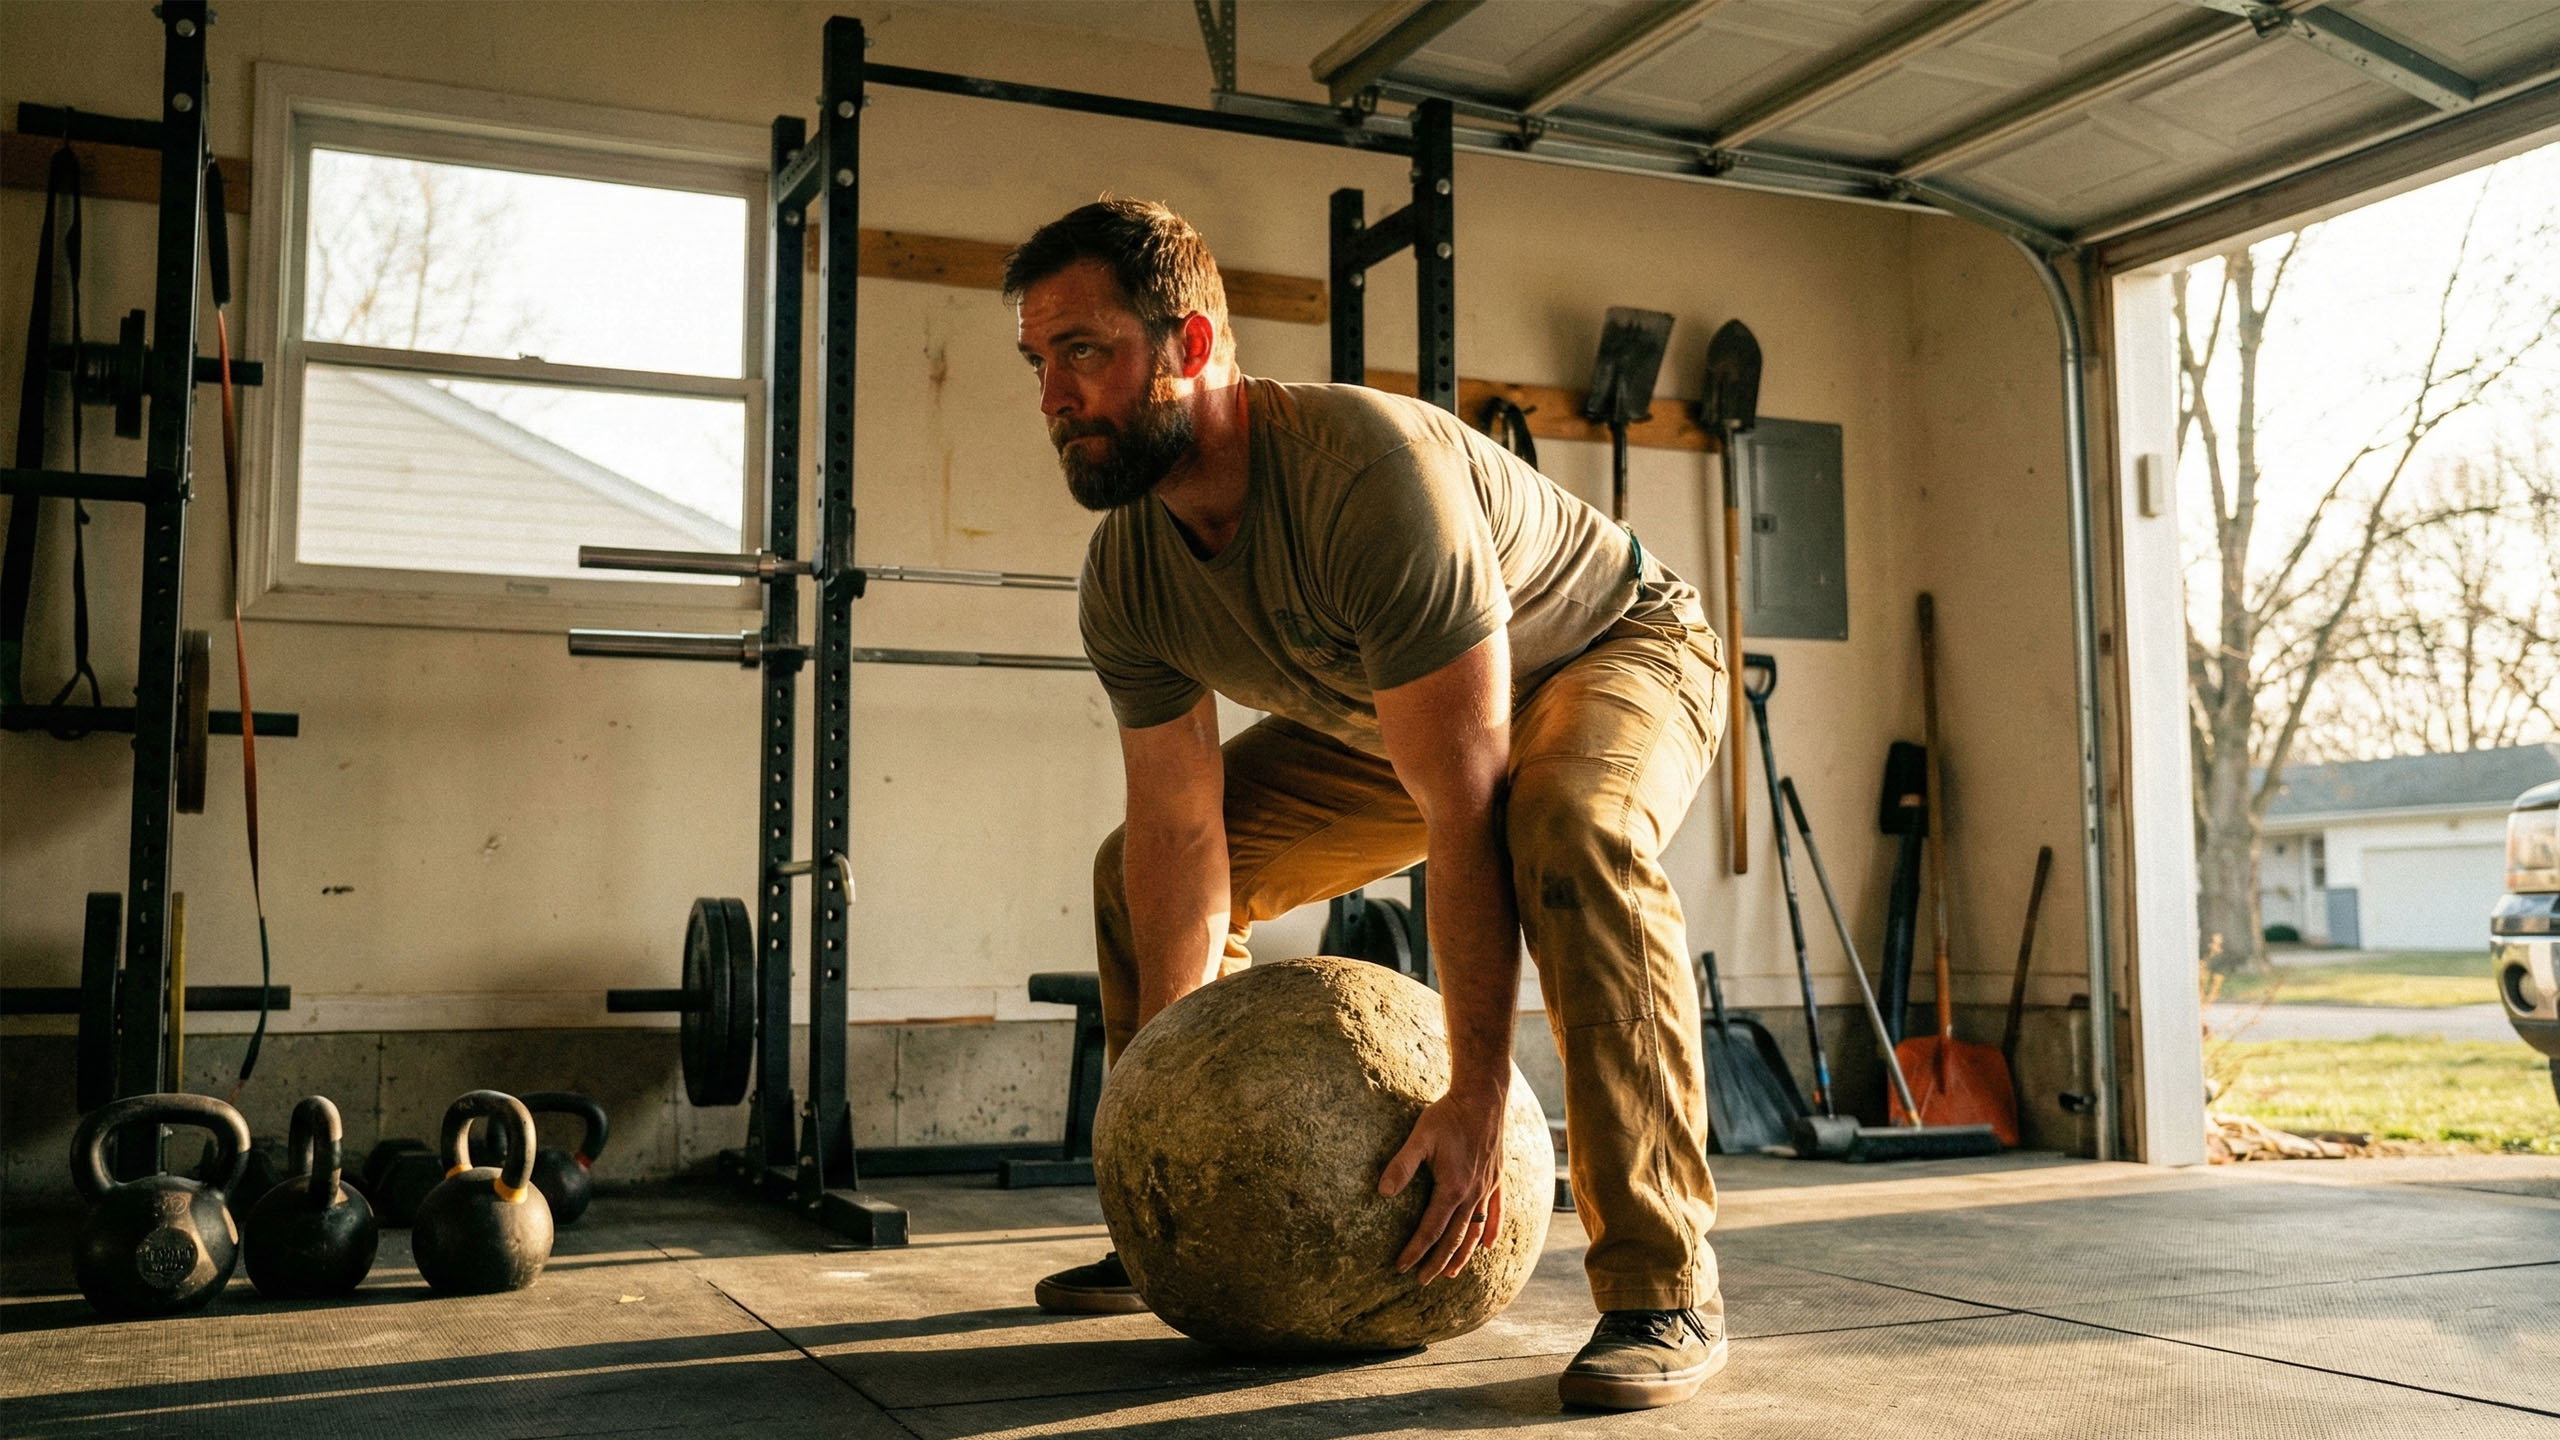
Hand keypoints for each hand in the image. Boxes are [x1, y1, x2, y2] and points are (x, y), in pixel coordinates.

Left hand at [1377, 1087, 1506, 1284]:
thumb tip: (1381, 1192)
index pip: (1431, 1230)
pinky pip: (1496, 1212)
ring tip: (1450, 1273)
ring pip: (1475, 1230)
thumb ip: (1401, 1166)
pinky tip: (1487, 1246)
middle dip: (1437, 1262)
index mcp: (1452, 1188)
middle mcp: (1472, 1194)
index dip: (1415, 1251)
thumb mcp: (1419, 1138)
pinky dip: (1492, 1231)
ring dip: (1463, 1254)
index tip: (1401, 1267)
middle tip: (1422, 1280)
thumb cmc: (1448, 1116)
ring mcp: (1487, 1188)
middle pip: (1454, 1238)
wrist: (1483, 1097)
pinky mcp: (1496, 1179)